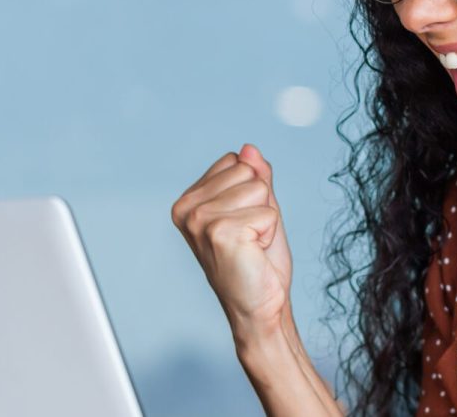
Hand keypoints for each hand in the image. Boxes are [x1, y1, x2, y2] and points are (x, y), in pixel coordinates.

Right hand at [171, 144, 293, 337]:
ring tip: (252, 246)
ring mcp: (200, 220)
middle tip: (252, 238)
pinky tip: (254, 254)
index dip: (253, 192)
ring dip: (266, 219)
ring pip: (259, 188)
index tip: (245, 224)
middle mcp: (187, 209)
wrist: (261, 308)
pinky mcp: (219, 232)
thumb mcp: (260, 210)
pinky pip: (267, 211)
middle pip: (247, 171)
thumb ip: (255, 178)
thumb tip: (249, 149)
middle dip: (261, 204)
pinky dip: (270, 234)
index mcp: (188, 200)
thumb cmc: (259, 263)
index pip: (236, 161)